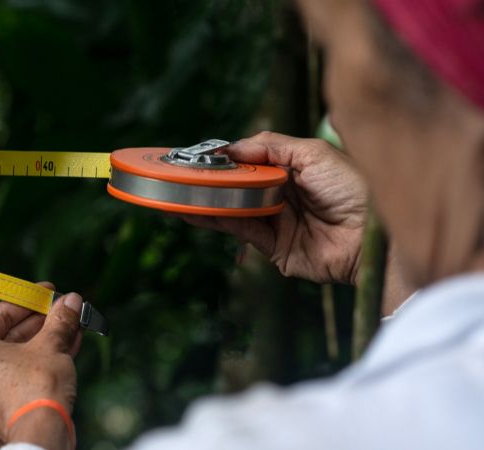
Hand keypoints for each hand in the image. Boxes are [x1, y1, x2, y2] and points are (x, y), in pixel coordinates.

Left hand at [0, 282, 82, 447]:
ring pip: (14, 359)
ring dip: (43, 343)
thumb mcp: (51, 345)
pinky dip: (36, 364)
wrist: (40, 437)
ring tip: (70, 329)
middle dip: (40, 324)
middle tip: (61, 312)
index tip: (48, 293)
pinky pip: (14, 378)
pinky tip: (65, 350)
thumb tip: (71, 301)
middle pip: (6, 338)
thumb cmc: (35, 389)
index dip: (28, 300)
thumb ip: (58, 320)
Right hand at [180, 132, 367, 284]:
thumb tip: (231, 148)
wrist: (374, 236)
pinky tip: (195, 210)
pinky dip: (217, 220)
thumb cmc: (353, 187)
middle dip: (211, 180)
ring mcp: (278, 222)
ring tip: (176, 193)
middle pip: (239, 186)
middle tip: (181, 173)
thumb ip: (270, 146)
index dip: (228, 158)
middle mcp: (284, 195)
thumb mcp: (313, 153)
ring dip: (206, 201)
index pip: (253, 161)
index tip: (201, 155)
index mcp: (296, 170)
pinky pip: (241, 231)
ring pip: (234, 209)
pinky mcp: (275, 248)